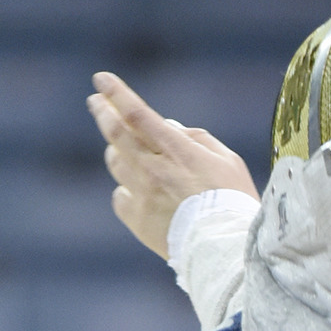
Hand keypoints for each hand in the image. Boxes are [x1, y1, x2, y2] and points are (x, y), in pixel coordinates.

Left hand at [88, 71, 258, 257]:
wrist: (225, 252)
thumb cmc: (235, 204)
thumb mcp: (227, 161)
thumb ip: (196, 139)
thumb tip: (169, 127)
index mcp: (177, 151)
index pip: (137, 114)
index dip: (117, 93)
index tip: (102, 78)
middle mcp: (153, 170)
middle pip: (116, 134)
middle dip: (102, 111)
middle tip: (95, 101)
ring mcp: (142, 196)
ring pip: (116, 162)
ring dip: (116, 150)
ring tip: (122, 147)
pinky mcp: (138, 221)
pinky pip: (119, 196)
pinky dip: (125, 188)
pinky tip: (135, 190)